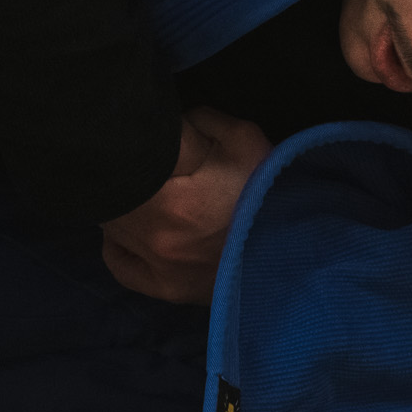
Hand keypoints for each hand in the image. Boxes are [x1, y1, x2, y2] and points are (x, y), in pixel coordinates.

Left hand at [99, 107, 271, 304]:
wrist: (299, 253)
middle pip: (114, 197)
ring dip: (122, 204)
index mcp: (172, 201)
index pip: (128, 163)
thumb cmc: (272, 194)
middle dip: (127, 174)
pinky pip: (121, 267)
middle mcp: (156, 239)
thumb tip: (166, 121)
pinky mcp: (166, 290)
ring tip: (143, 190)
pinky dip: (117, 245)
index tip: (146, 139)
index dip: (135, 145)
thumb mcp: (246, 141)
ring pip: (112, 227)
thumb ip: (198, 121)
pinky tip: (129, 228)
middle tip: (148, 164)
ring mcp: (159, 269)